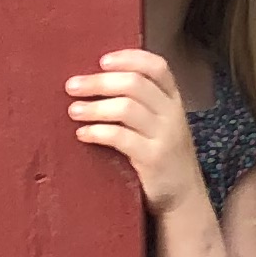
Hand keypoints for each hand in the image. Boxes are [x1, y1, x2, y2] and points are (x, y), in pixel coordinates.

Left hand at [65, 49, 198, 217]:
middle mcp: (173, 113)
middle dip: (99, 82)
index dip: (129, 58)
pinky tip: (82, 134)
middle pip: (135, 84)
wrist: (184, 197)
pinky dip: (97, 132)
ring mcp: (166, 136)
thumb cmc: (162, 155)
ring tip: (73, 111)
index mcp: (174, 99)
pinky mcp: (154, 158)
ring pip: (126, 108)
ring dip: (94, 107)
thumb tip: (98, 80)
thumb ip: (142, 103)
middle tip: (72, 86)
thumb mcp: (160, 124)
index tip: (101, 60)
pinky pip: (122, 138)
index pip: (157, 67)